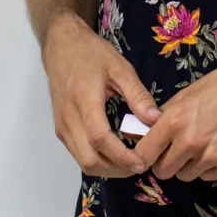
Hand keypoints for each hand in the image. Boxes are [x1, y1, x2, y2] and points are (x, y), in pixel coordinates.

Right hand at [42, 16, 160, 177]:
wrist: (61, 45)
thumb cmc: (91, 53)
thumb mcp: (120, 68)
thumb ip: (138, 95)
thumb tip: (155, 120)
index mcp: (84, 101)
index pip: (100, 140)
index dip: (121, 157)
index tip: (142, 163)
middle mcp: (69, 118)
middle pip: (89, 159)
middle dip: (116, 170)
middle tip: (140, 166)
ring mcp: (62, 126)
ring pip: (82, 161)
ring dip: (107, 169)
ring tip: (130, 162)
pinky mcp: (61, 128)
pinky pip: (78, 153)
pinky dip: (97, 160)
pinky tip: (114, 153)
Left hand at [131, 54, 216, 182]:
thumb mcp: (187, 94)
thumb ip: (165, 116)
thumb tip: (145, 131)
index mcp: (175, 121)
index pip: (144, 154)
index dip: (143, 156)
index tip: (147, 155)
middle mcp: (190, 142)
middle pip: (163, 171)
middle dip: (165, 163)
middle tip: (175, 150)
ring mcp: (211, 157)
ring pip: (185, 175)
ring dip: (188, 165)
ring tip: (202, 144)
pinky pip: (207, 176)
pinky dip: (208, 167)